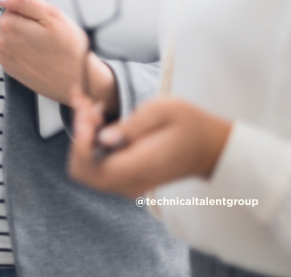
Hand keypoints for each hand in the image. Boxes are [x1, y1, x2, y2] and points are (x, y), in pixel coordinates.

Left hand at [0, 0, 116, 115]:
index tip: (45, 21)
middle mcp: (1, 41)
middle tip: (48, 34)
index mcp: (9, 24)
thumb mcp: (52, 15)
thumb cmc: (69, 48)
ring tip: (46, 47)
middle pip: (11, 20)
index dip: (32, 10)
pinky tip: (40, 57)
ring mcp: (4, 56)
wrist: (78, 83)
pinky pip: (14, 51)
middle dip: (27, 23)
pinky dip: (24, 51)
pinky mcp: (10, 69)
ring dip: (25, 37)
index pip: (13, 4)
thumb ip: (23, 0)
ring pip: (12, 35)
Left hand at [67, 89, 232, 197]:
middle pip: (81, 171)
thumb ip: (131, 126)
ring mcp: (127, 183)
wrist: (211, 147)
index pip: (91, 169)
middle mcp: (129, 182)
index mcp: (139, 167)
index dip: (80, 142)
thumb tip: (103, 139)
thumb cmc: (189, 124)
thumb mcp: (164, 111)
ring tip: (95, 107)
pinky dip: (90, 139)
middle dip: (79, 137)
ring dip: (83, 135)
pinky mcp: (126, 177)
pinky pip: (98, 164)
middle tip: (92, 109)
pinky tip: (98, 114)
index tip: (90, 115)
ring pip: (86, 167)